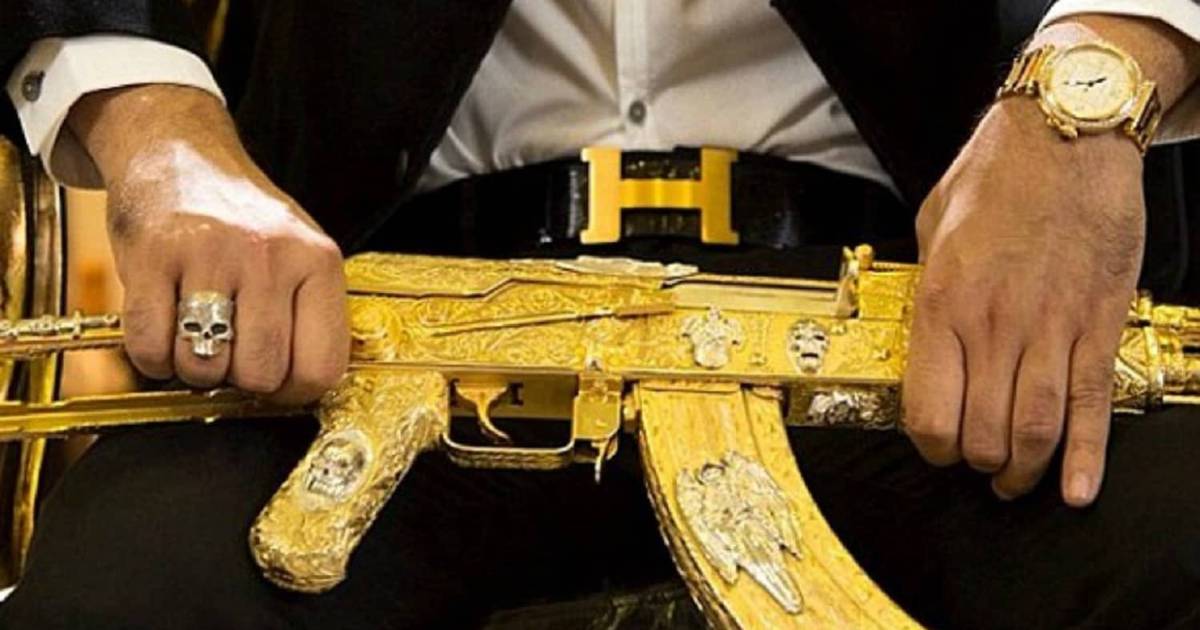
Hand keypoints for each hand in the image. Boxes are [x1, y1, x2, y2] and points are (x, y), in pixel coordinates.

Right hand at [68, 85, 348, 403]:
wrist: (181, 157)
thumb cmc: (246, 221)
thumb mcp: (302, 256)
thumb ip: (311, 319)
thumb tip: (302, 394)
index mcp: (318, 262)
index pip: (322, 368)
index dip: (295, 392)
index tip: (278, 384)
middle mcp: (269, 256)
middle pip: (261, 375)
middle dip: (241, 380)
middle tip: (231, 352)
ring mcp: (210, 254)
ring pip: (204, 368)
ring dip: (193, 369)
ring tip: (197, 334)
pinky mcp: (152, 257)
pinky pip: (150, 348)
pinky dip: (152, 357)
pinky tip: (163, 330)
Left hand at [903, 96, 1142, 506]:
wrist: (1067, 135)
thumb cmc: (996, 175)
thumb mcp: (931, 227)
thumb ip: (926, 287)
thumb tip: (925, 329)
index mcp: (941, 304)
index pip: (928, 412)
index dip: (929, 446)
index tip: (934, 446)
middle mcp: (992, 326)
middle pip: (980, 434)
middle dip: (975, 463)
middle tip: (976, 465)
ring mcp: (1049, 329)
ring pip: (1034, 432)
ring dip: (1023, 471)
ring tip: (1015, 483)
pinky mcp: (1097, 324)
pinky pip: (1091, 406)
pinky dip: (1088, 457)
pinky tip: (1079, 489)